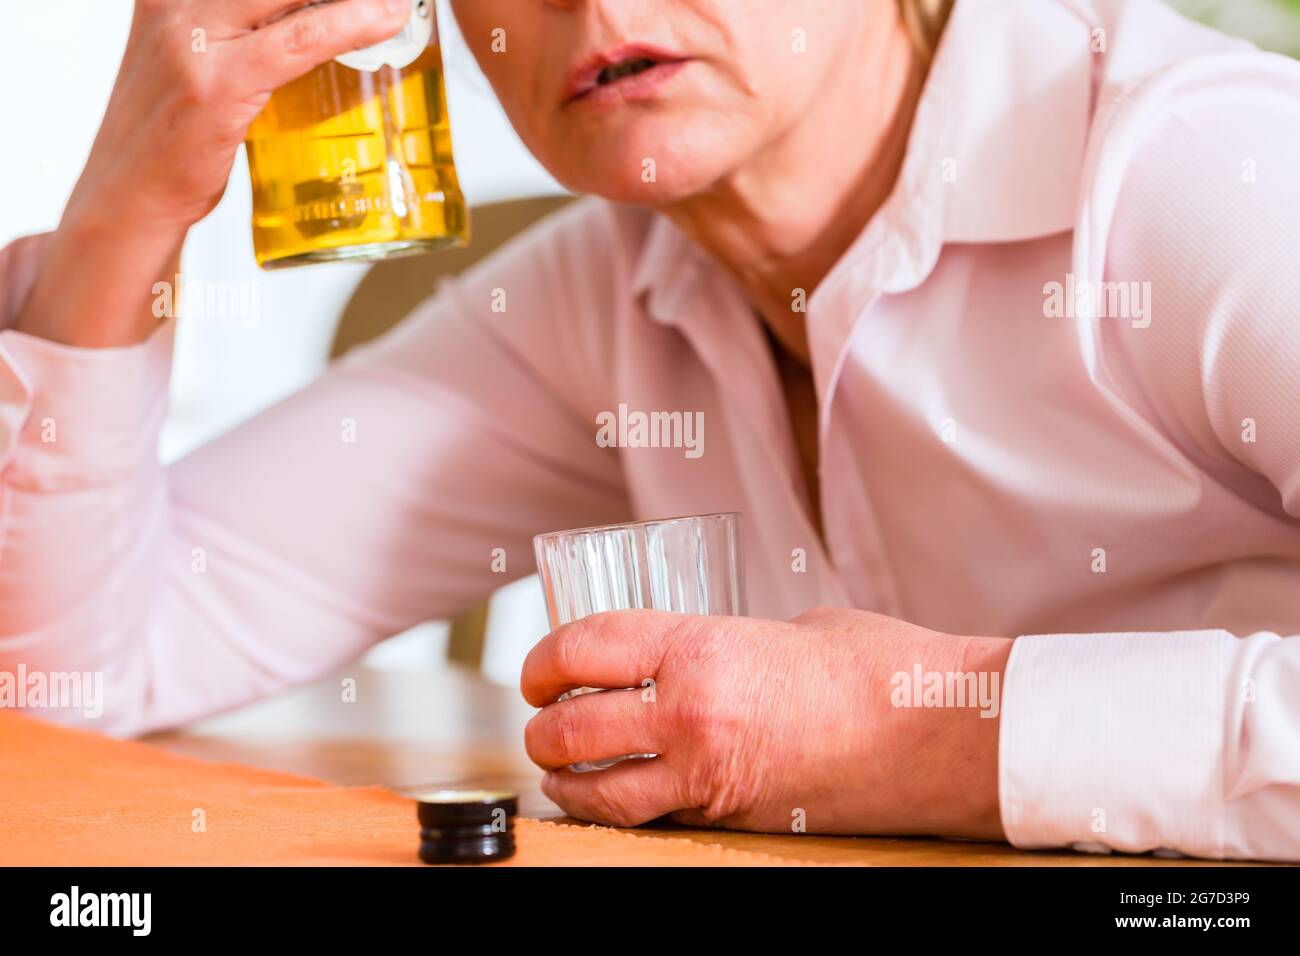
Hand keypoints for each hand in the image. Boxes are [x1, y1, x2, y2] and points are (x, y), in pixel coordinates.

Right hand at [70, 0, 412, 232]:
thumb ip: (244, 29)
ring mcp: (193, 38)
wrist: (129, 195)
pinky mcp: (217, 84)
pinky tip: (385, 17)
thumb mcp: (198, 59)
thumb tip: (319, 20)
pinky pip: (299, 41)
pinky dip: (350, 24)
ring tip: (397, 1)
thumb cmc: (175, 132)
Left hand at [522, 607, 1012, 838]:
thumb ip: (734, 640)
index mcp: (701, 646)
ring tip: (562, 771)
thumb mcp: (794, 626)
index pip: (583, 648)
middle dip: (541, 730)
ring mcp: (709, 773)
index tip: (536, 669)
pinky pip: (653, 820)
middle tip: (541, 724)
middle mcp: (690, 710)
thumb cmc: (879, 668)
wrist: (942, 732)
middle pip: (570, 729)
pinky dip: (621, 811)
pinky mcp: (733, 817)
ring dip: (567, 781)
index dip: (542, 660)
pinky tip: (620, 799)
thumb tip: (707, 651)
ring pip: (598, 790)